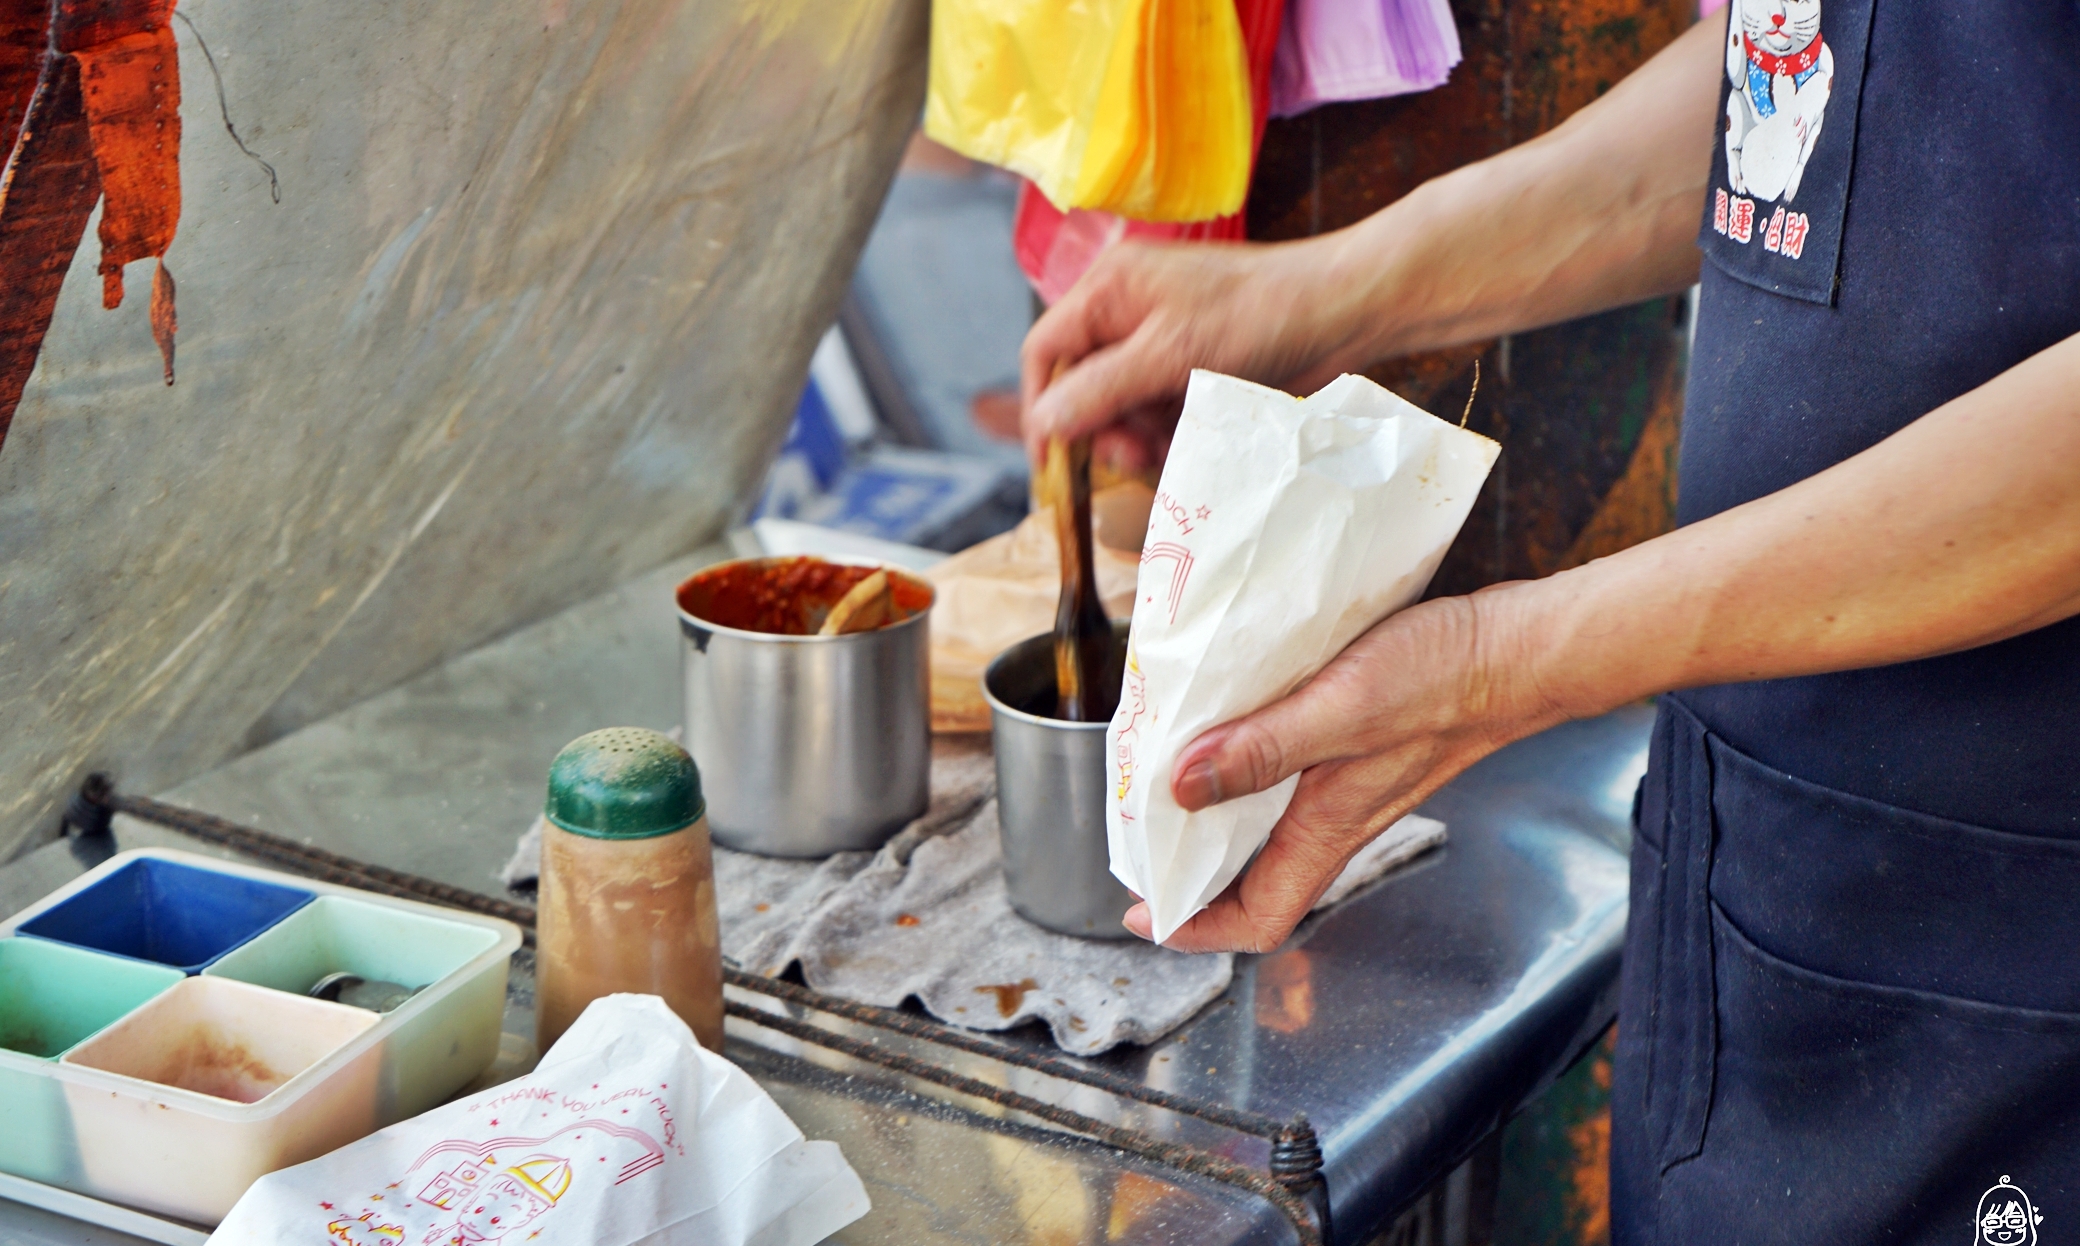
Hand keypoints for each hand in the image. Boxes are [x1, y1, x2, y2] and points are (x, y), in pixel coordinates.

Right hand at [1018, 234, 1380, 463]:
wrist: (1343, 312)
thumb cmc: (1260, 315)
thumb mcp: (1171, 355)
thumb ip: (1102, 389)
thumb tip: (1044, 423)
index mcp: (1110, 289)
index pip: (1046, 350)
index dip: (1043, 405)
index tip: (1055, 458)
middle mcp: (1128, 311)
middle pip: (1082, 385)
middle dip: (1103, 426)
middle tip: (1132, 455)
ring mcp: (1162, 340)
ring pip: (1122, 406)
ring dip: (1139, 435)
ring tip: (1171, 446)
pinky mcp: (1193, 366)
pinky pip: (1160, 410)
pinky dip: (1170, 431)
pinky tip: (1195, 438)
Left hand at [1123, 585, 1570, 952]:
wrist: (1519, 649)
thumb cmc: (1445, 679)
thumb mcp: (1342, 708)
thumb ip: (1264, 748)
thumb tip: (1181, 787)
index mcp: (1328, 827)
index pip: (1258, 917)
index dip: (1197, 929)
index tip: (1144, 915)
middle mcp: (1338, 818)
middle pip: (1256, 879)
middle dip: (1194, 877)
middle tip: (1141, 847)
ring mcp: (1352, 786)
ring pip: (1270, 829)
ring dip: (1217, 821)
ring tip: (1166, 788)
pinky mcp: (1362, 747)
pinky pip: (1291, 781)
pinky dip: (1249, 768)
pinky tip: (1231, 729)